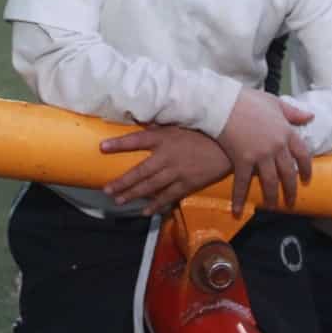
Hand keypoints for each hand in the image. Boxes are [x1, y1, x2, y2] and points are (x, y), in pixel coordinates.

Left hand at [100, 126, 230, 214]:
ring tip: (119, 200)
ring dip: (133, 194)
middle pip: (140, 171)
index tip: (102, 148)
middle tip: (107, 190)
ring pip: (150, 186)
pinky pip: (168, 196)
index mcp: (165, 137)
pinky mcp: (188, 184)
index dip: (119, 144)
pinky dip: (156, 204)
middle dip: (121, 182)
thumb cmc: (204, 131)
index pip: (137, 139)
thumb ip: (162, 127)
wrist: (229, 145)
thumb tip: (143, 122)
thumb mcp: (181, 123)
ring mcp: (177, 172)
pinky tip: (145, 210)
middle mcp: (167, 156)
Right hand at [215, 88, 313, 215]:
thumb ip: (292, 112)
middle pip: (288, 173)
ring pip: (270, 181)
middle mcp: (277, 146)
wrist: (224, 103)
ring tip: (272, 206)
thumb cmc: (248, 100)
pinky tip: (238, 211)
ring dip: (272, 197)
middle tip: (291, 201)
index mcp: (286, 131)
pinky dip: (240, 198)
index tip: (307, 178)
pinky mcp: (243, 160)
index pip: (303, 154)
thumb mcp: (273, 102)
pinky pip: (242, 183)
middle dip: (291, 189)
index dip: (306, 168)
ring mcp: (260, 155)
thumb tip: (310, 116)